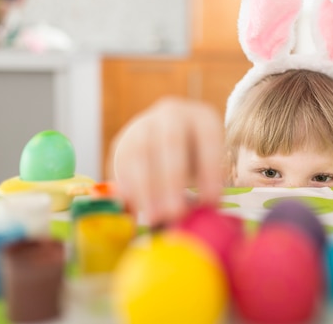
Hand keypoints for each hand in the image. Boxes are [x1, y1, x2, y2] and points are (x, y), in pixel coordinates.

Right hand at [108, 97, 224, 225]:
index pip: (208, 138)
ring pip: (141, 154)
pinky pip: (121, 164)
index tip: (211, 202)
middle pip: (171, 142)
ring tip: (155, 219)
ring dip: (147, 189)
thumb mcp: (209, 162)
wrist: (166, 134)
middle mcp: (171, 115)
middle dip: (172, 180)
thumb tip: (206, 215)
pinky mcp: (122, 142)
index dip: (210, 169)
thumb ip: (209, 184)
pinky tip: (136, 212)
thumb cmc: (196, 157)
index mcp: (201, 117)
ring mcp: (143, 125)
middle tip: (175, 213)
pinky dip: (128, 191)